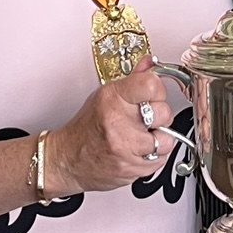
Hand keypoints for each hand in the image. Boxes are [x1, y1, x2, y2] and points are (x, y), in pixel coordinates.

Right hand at [45, 56, 174, 194]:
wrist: (66, 160)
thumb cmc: (85, 128)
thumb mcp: (104, 96)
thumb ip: (132, 80)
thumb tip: (149, 64)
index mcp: (112, 98)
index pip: (152, 84)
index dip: (158, 90)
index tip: (153, 94)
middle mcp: (118, 122)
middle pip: (164, 112)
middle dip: (160, 116)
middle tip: (147, 119)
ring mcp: (124, 147)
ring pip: (167, 140)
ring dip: (159, 139)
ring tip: (144, 137)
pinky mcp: (129, 168)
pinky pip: (159, 160)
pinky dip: (153, 157)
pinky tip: (138, 150)